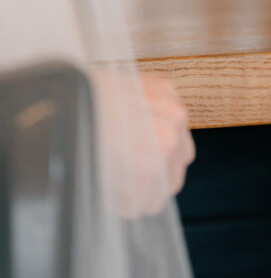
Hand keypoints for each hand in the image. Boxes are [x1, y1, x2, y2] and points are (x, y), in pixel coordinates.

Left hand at [95, 69, 194, 217]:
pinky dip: (160, 121)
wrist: (69, 95)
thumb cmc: (82, 139)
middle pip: (173, 177)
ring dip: (161, 150)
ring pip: (181, 148)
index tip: (122, 192)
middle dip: (152, 178)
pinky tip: (136, 120)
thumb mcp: (102, 186)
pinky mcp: (166, 88)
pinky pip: (174, 118)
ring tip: (133, 144)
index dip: (136, 198)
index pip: (157, 202)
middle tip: (127, 171)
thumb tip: (136, 202)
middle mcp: (170, 139)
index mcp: (152, 169)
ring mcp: (172, 110)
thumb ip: (127, 199)